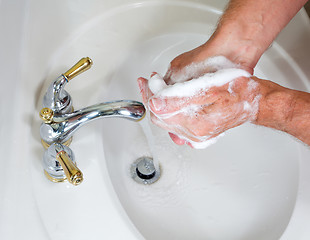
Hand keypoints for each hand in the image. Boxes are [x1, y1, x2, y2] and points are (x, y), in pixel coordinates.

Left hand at [138, 68, 260, 148]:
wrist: (256, 99)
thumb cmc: (238, 89)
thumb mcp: (208, 88)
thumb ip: (179, 98)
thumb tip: (155, 104)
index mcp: (196, 124)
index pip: (160, 112)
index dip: (149, 94)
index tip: (146, 81)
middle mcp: (195, 134)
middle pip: (161, 119)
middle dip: (151, 99)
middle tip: (146, 83)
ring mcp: (198, 134)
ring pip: (167, 121)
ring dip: (159, 104)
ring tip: (155, 88)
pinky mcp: (200, 131)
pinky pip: (177, 124)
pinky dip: (169, 111)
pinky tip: (167, 101)